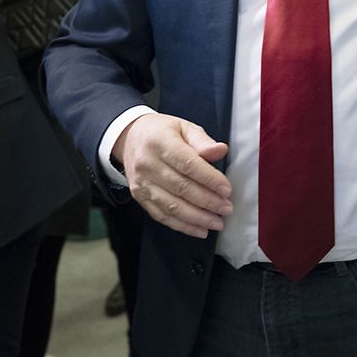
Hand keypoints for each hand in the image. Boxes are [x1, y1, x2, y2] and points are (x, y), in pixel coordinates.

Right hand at [115, 113, 231, 238]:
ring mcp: (142, 183)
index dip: (209, 179)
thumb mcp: (184, 127)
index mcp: (160, 142)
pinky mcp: (140, 197)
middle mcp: (148, 164)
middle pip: (181, 188)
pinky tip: (199, 229)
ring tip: (217, 222)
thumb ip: (203, 141)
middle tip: (226, 208)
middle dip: (207, 201)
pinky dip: (182, 225)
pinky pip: (162, 216)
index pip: (187, 164)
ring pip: (172, 206)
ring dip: (197, 218)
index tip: (226, 189)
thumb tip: (220, 151)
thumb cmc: (161, 132)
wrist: (129, 139)